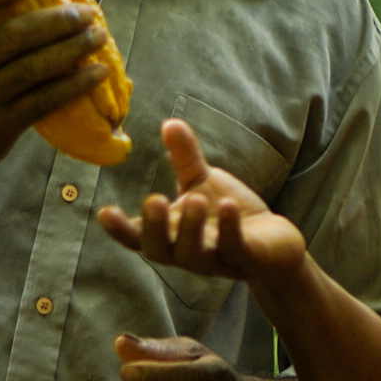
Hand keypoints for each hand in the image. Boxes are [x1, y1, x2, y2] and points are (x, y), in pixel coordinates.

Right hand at [97, 119, 305, 284]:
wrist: (275, 244)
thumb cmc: (228, 214)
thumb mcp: (202, 182)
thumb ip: (184, 158)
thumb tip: (169, 122)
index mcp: (172, 234)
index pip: (139, 237)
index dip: (121, 229)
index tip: (105, 212)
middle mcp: (188, 252)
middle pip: (161, 250)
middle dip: (154, 228)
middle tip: (153, 200)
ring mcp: (217, 259)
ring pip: (195, 255)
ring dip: (192, 228)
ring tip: (195, 198)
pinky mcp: (247, 258)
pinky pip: (234, 248)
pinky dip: (229, 229)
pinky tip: (228, 206)